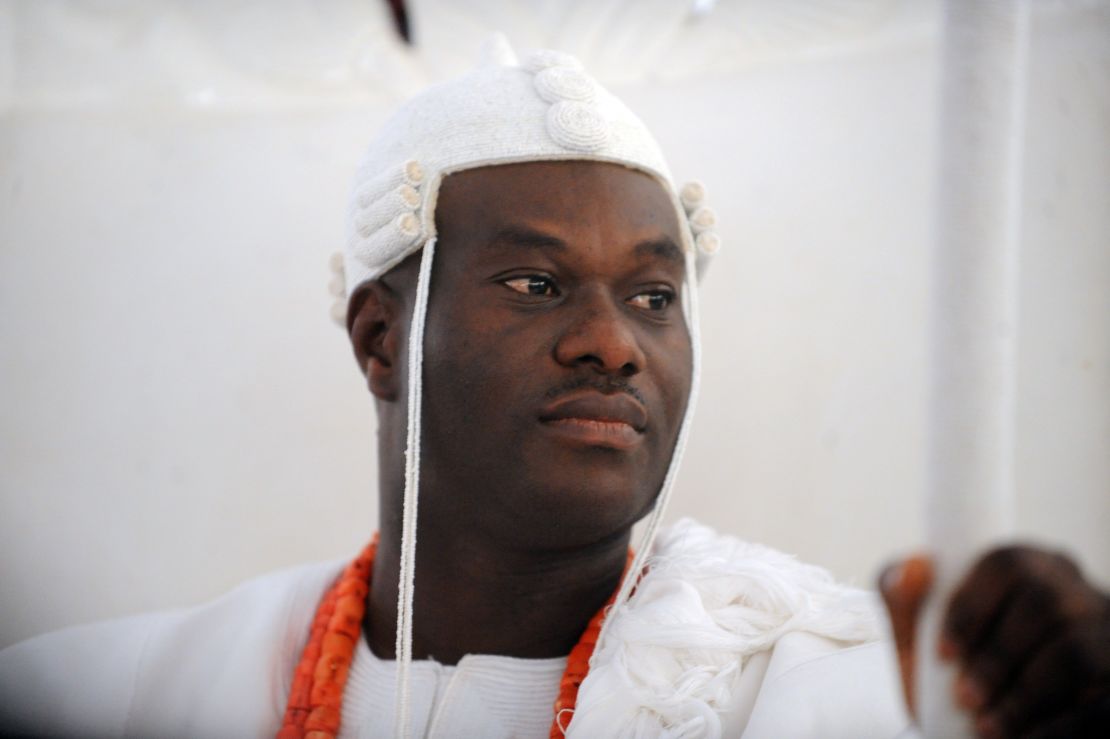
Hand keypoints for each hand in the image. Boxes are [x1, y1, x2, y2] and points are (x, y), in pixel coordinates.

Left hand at [879, 546, 1109, 737]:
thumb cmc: (952, 681)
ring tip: (988, 726)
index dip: (970, 607)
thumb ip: (904, 603)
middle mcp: (1077, 594)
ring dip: (1024, 694)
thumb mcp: (918, 646)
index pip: (1006, 563)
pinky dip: (1058, 728)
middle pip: (1043, 601)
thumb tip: (915, 565)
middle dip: (997, 655)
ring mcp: (1107, 638)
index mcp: (1030, 569)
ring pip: (1075, 649)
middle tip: (965, 697)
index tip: (943, 653)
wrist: (979, 737)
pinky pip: (1101, 705)